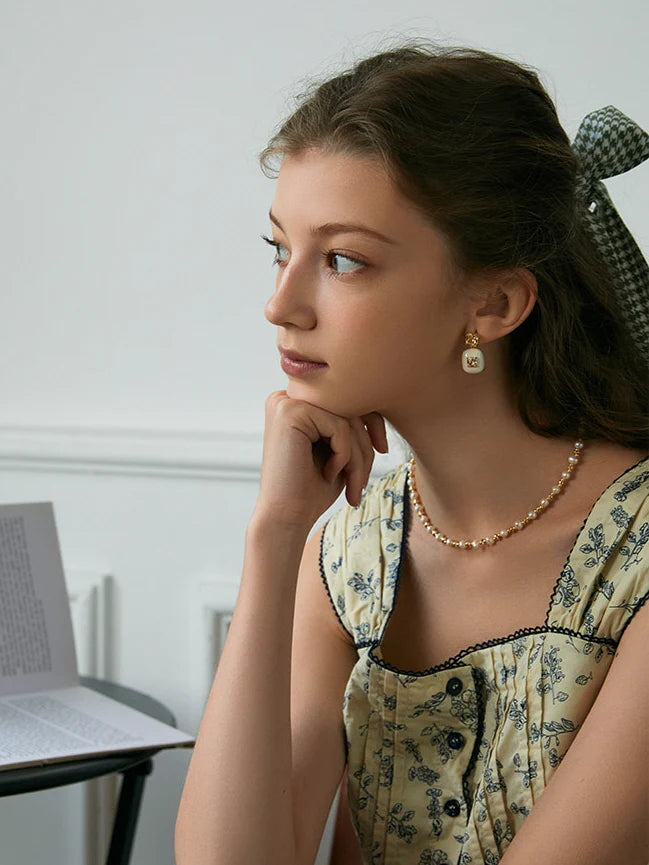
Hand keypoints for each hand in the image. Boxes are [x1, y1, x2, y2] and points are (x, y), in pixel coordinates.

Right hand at [254, 391, 387, 528]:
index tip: (382, 450)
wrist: (286, 518)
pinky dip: (345, 456)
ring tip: (353, 485)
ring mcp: (286, 402)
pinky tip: (329, 474)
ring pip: (348, 419)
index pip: (347, 400)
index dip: (372, 424)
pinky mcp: (290, 413)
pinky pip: (340, 427)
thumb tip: (382, 396)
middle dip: (366, 446)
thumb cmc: (312, 489)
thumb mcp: (339, 449)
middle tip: (362, 482)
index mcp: (296, 403)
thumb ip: (352, 421)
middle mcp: (287, 396)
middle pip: (350, 407)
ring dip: (359, 456)